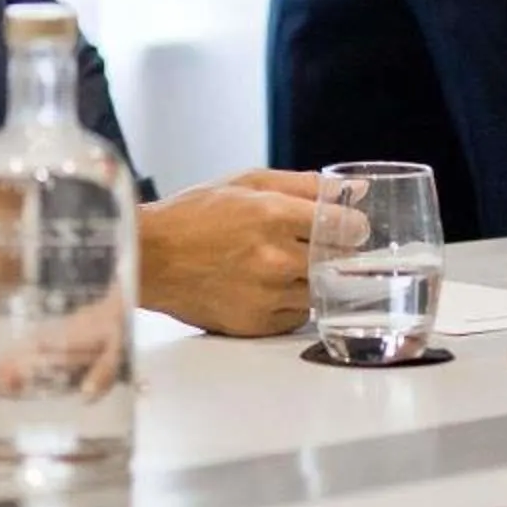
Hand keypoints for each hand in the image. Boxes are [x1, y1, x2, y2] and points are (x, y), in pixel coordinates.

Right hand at [138, 170, 336, 335]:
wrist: (151, 258)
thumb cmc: (195, 215)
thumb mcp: (250, 182)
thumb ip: (307, 185)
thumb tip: (354, 190)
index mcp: (274, 216)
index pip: (346, 227)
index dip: (353, 226)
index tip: (347, 226)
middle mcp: (274, 259)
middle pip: (339, 262)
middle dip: (336, 252)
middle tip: (318, 244)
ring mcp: (266, 296)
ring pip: (320, 291)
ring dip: (314, 278)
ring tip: (286, 263)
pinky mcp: (256, 324)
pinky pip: (298, 316)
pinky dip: (293, 301)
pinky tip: (270, 284)